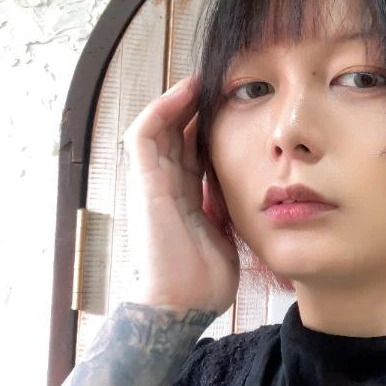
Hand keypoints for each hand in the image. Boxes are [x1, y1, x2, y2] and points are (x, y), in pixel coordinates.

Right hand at [121, 76, 239, 316]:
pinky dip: (162, 109)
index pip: (192, 153)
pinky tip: (185, 92)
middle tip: (219, 85)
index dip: (207, 129)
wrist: (181, 306)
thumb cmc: (203, 281)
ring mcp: (152, 184)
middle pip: (175, 135)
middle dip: (194, 109)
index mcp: (184, 199)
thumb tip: (241, 191)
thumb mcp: (224, 236)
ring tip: (201, 79)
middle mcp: (165, 187)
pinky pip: (144, 135)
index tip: (233, 109)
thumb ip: (225, 211)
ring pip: (157, 128)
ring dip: (176, 100)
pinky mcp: (144, 183)